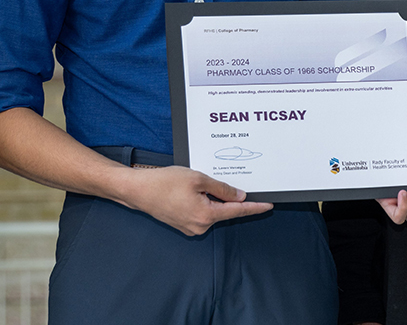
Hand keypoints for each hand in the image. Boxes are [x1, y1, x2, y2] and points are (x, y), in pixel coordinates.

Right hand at [119, 165, 272, 235]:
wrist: (138, 191)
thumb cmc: (164, 183)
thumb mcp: (197, 178)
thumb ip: (221, 188)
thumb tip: (238, 196)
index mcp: (206, 215)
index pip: (237, 211)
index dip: (255, 207)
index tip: (268, 205)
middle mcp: (200, 226)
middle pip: (223, 210)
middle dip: (223, 196)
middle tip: (211, 179)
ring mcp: (190, 227)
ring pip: (210, 210)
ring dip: (209, 197)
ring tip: (191, 182)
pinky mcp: (183, 224)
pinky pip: (200, 212)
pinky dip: (200, 201)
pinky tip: (188, 190)